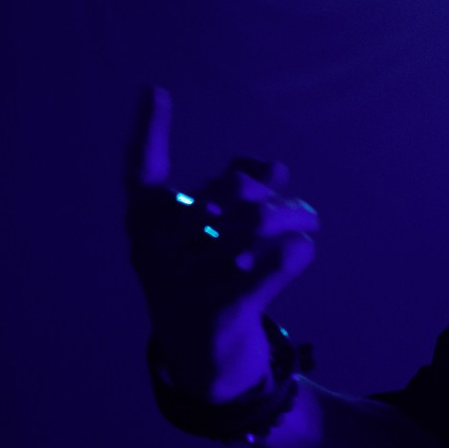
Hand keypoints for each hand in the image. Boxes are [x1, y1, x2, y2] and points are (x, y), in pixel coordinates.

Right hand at [124, 86, 318, 402]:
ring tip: (307, 221)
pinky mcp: (221, 312)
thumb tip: (276, 167)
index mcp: (147, 224)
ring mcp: (187, 282)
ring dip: (296, 218)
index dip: (148, 130)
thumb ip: (233, 191)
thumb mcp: (204, 233)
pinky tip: (301, 250)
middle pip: (230, 192)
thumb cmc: (203, 275)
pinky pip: (274, 266)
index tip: (156, 89)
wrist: (199, 358)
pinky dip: (297, 251)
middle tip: (292, 204)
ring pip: (260, 226)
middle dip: (268, 192)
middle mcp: (158, 250)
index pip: (141, 170)